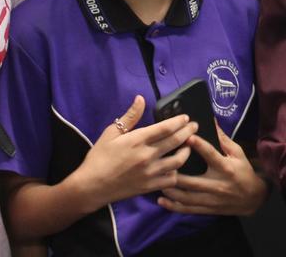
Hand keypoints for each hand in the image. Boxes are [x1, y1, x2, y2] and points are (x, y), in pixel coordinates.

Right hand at [71, 95, 196, 207]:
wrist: (91, 186)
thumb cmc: (99, 158)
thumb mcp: (111, 133)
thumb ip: (130, 117)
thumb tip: (141, 98)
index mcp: (137, 140)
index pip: (166, 128)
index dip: (179, 121)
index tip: (185, 117)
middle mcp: (147, 156)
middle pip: (176, 141)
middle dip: (189, 131)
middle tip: (194, 126)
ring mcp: (150, 172)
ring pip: (178, 161)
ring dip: (186, 151)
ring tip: (188, 145)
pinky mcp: (150, 186)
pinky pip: (171, 179)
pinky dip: (177, 172)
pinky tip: (176, 167)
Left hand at [158, 122, 268, 215]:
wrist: (252, 198)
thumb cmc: (243, 171)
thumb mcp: (237, 153)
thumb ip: (223, 139)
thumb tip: (211, 122)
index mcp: (226, 168)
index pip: (211, 155)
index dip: (199, 146)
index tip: (187, 137)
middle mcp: (218, 185)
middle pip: (193, 181)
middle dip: (175, 174)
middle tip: (161, 164)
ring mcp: (212, 199)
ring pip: (187, 197)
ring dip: (171, 190)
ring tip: (158, 181)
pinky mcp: (208, 209)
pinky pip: (188, 209)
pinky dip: (174, 206)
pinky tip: (161, 200)